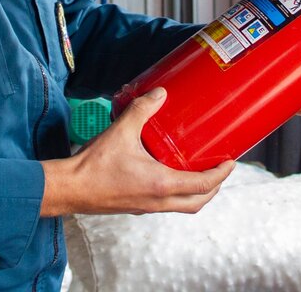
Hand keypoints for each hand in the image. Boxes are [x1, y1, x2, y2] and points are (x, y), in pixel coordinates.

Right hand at [39, 87, 232, 217]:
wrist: (69, 188)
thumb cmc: (94, 165)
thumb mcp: (121, 131)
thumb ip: (142, 110)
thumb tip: (160, 93)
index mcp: (161, 185)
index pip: (203, 185)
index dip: (221, 174)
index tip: (231, 162)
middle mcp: (158, 201)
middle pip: (198, 203)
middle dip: (213, 187)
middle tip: (219, 169)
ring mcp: (146, 207)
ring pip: (182, 206)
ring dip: (196, 193)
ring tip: (198, 171)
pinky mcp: (135, 206)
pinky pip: (165, 203)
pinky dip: (176, 193)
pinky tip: (168, 174)